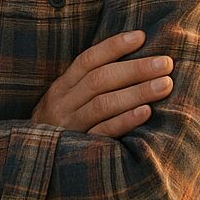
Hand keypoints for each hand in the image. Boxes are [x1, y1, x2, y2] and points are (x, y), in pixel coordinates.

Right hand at [31, 30, 172, 136]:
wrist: (33, 163)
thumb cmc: (61, 128)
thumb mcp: (66, 102)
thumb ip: (87, 85)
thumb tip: (128, 61)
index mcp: (61, 88)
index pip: (87, 60)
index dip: (114, 47)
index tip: (141, 36)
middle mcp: (62, 103)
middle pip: (99, 80)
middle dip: (135, 69)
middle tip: (166, 63)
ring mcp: (69, 126)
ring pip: (103, 104)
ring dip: (136, 92)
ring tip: (165, 84)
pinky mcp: (78, 149)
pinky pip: (103, 132)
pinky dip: (125, 120)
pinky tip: (146, 112)